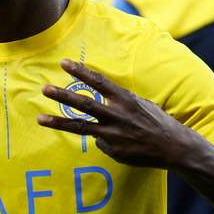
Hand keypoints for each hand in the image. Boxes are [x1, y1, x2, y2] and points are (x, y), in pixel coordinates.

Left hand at [37, 59, 197, 167]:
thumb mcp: (140, 103)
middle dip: (62, 95)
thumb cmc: (157, 121)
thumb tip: (101, 101)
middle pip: (83, 104)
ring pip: (80, 127)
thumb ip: (119, 101)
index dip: (80, 71)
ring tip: (39, 119)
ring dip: (58, 122)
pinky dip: (104, 140)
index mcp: (125, 99)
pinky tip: (119, 142)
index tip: (64, 63)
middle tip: (45, 89)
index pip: (98, 82)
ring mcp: (112, 134)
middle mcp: (116, 115)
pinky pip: (100, 142)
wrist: (174, 147)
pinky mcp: (112, 150)